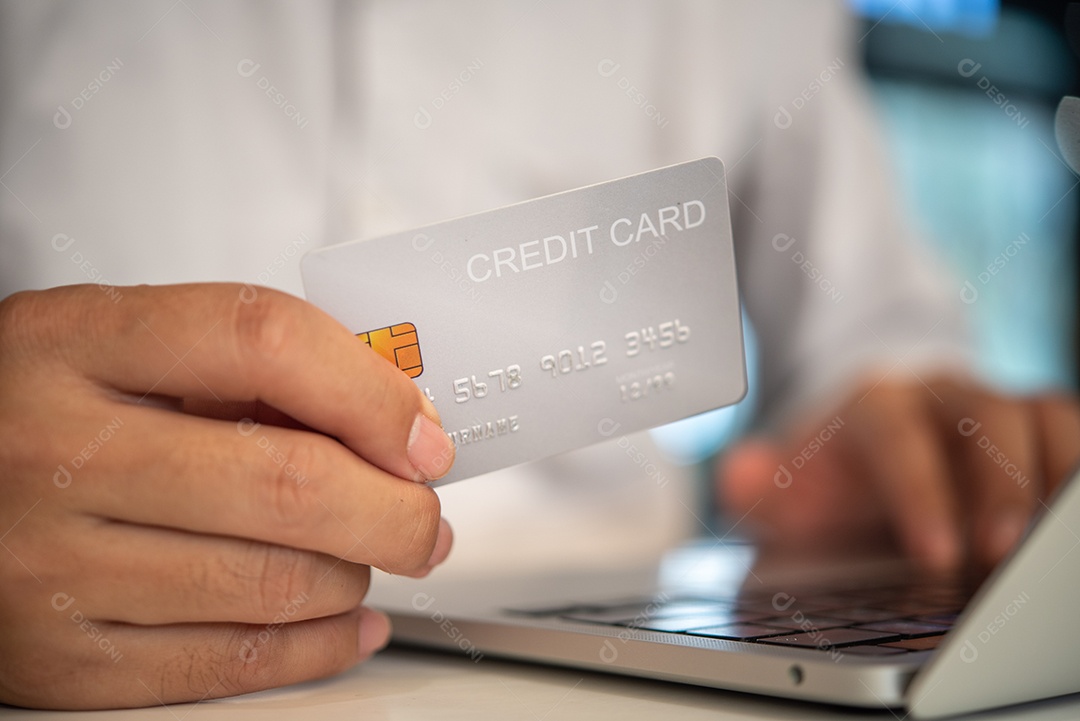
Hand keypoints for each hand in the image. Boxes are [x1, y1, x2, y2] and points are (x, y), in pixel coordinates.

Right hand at [0, 283, 454, 708]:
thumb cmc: (31, 407)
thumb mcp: (117, 345)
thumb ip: (246, 364)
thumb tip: (389, 419)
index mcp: (77, 343)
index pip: (267, 341)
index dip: (371, 393)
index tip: (421, 435)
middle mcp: (56, 451)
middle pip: (289, 481)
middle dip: (396, 510)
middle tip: (424, 516)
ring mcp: (53, 566)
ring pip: (275, 583)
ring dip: (356, 573)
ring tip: (364, 555)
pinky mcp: (63, 661)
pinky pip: (231, 662)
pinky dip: (318, 647)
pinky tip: (346, 622)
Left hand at [717, 374, 1079, 571]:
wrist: (872, 440)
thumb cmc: (837, 472)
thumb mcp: (790, 480)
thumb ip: (758, 484)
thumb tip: (740, 477)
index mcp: (875, 403)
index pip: (897, 435)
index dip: (917, 489)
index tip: (933, 551)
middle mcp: (942, 395)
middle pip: (985, 416)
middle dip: (1000, 483)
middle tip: (1003, 551)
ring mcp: (998, 407)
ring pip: (1044, 417)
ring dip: (1056, 476)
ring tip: (1056, 547)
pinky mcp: (1038, 429)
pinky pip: (1070, 437)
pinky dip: (1075, 476)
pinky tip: (1071, 529)